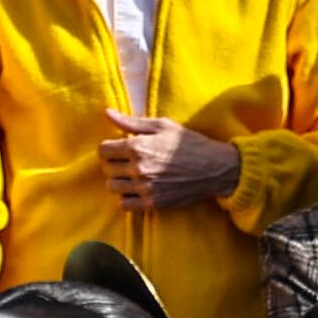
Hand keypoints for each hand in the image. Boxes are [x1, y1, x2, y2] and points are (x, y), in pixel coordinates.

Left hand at [99, 110, 240, 210]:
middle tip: (129, 161)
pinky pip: (125, 205)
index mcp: (138, 146)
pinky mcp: (153, 203)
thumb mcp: (162, 126)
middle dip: (115, 163)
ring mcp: (145, 188)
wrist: (215, 168)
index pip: (103, 150)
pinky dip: (127, 198)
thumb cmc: (189, 143)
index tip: (119, 149)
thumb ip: (131, 121)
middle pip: (107, 169)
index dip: (109, 148)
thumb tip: (106, 112)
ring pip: (113, 187)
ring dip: (120, 181)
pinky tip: (138, 190)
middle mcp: (138, 168)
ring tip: (133, 176)